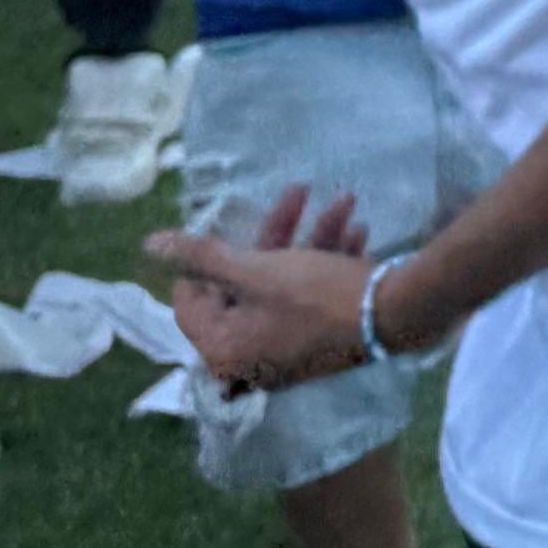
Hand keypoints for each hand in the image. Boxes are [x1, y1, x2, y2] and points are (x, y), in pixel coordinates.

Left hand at [145, 183, 382, 392]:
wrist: (396, 315)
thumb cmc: (315, 296)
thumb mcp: (255, 270)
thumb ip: (202, 256)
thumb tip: (151, 244)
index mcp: (223, 347)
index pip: (191, 302)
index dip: (203, 257)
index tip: (225, 222)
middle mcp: (250, 356)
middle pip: (245, 286)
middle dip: (277, 232)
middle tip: (299, 190)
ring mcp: (288, 350)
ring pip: (286, 285)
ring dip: (313, 239)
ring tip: (345, 202)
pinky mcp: (320, 340)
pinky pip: (312, 298)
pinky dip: (330, 262)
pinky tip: (357, 232)